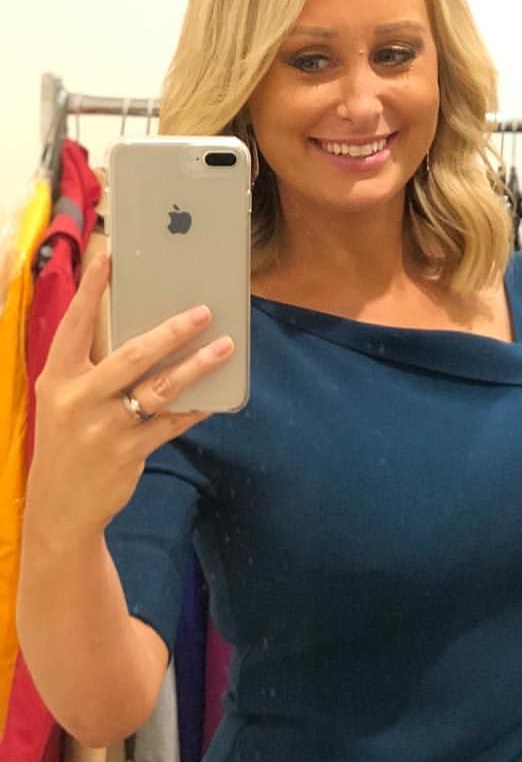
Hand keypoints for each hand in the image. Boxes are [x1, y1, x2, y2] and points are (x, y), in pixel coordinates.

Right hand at [25, 252, 233, 539]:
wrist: (60, 505)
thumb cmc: (68, 440)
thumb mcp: (65, 401)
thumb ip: (94, 370)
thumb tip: (147, 335)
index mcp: (56, 378)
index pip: (74, 325)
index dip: (90, 290)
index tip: (108, 255)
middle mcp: (77, 399)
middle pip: (132, 355)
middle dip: (172, 331)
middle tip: (204, 311)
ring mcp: (104, 428)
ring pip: (161, 388)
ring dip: (197, 366)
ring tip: (225, 347)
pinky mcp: (129, 452)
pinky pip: (172, 422)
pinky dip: (195, 407)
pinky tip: (215, 396)